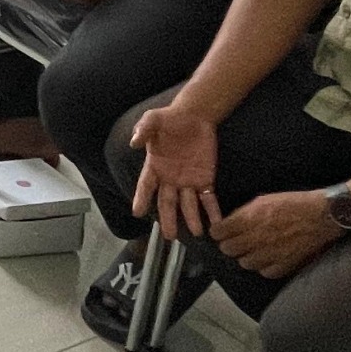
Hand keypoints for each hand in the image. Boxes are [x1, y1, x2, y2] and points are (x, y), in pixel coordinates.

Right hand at [129, 100, 221, 239]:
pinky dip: (212, 211)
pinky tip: (217, 222)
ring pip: (188, 204)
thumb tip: (133, 142)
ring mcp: (188, 181)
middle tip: (169, 235)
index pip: (146, 186)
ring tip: (196, 233)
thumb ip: (143, 129)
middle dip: (168, 218)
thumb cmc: (170, 118)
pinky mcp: (205, 179)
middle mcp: (170, 178)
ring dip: (192, 218)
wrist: (195, 115)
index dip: (141, 198)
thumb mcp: (153, 119)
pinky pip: (208, 198)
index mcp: (154, 166)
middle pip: (167, 202)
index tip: (137, 212)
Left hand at [210, 189, 342, 279]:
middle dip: (229, 244)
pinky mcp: (284, 264)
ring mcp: (269, 254)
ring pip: (245, 263)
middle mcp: (255, 238)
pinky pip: (265, 272)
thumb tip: (229, 222)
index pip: (219, 233)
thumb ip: (243, 212)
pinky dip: (264, 266)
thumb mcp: (263, 199)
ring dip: (246, 256)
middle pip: (228, 249)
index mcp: (248, 219)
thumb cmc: (293, 202)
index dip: (218, 232)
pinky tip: (268, 258)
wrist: (321, 214)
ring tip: (253, 250)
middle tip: (235, 241)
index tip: (220, 232)